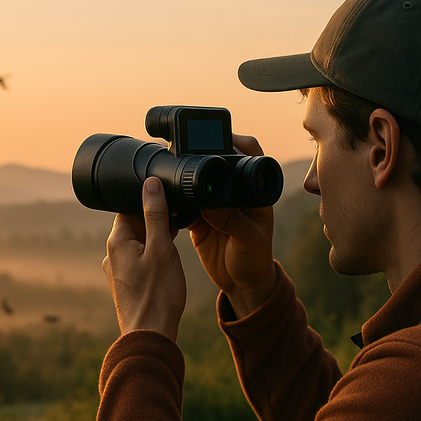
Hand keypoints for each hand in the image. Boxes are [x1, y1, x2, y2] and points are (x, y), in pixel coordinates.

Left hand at [102, 177, 186, 339]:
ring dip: (157, 243)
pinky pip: (139, 262)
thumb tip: (150, 184)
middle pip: (135, 225)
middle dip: (156, 225)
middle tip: (177, 233)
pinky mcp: (125, 285)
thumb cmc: (158, 294)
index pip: (130, 207)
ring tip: (173, 254)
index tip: (171, 207)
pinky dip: (154, 259)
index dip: (152, 204)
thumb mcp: (162, 248)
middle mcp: (112, 254)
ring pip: (139, 245)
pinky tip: (167, 270)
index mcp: (117, 241)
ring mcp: (117, 271)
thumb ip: (156, 214)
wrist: (150, 336)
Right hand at [187, 133, 277, 318]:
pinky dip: (174, 204)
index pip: (249, 154)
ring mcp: (214, 204)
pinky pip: (183, 206)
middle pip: (219, 163)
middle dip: (203, 156)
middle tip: (186, 152)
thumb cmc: (255, 259)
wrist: (242, 283)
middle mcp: (234, 193)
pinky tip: (165, 202)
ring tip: (170, 175)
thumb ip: (232, 221)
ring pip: (198, 183)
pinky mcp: (198, 219)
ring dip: (184, 180)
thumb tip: (208, 204)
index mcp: (253, 192)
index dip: (236, 141)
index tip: (219, 138)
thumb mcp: (249, 239)